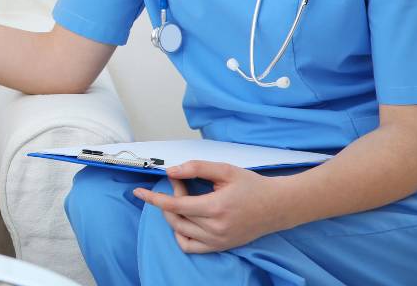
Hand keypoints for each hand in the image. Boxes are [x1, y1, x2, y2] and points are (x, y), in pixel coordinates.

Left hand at [133, 161, 292, 252]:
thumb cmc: (252, 186)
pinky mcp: (220, 247)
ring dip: (173, 213)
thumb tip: (170, 172)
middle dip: (169, 197)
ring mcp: (217, 241)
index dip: (153, 198)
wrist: (277, 206)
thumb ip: (195, 168)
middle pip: (175, 216)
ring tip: (185, 198)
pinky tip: (184, 219)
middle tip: (180, 183)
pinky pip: (189, 246)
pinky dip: (180, 234)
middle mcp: (215, 228)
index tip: (138, 191)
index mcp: (215, 208)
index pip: (175, 205)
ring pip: (179, 230)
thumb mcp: (224, 170)